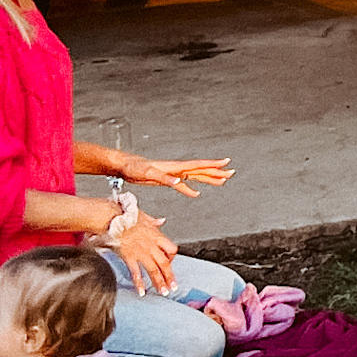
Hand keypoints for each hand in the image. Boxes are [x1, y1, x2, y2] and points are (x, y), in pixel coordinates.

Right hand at [114, 210, 177, 293]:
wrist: (112, 219)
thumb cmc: (126, 217)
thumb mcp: (144, 217)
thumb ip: (154, 221)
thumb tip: (161, 220)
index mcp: (156, 235)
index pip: (172, 249)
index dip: (172, 258)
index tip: (170, 264)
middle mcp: (151, 245)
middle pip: (165, 263)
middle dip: (170, 277)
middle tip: (173, 287)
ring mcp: (141, 252)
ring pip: (154, 270)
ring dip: (159, 282)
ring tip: (163, 292)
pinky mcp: (129, 257)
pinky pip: (136, 273)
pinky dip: (139, 283)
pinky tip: (142, 291)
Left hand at [115, 155, 231, 191]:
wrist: (124, 166)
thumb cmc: (135, 168)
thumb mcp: (148, 174)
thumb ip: (165, 178)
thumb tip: (180, 181)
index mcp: (175, 166)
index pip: (197, 165)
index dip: (212, 164)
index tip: (226, 162)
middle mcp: (176, 168)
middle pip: (200, 170)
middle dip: (216, 171)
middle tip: (231, 173)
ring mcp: (173, 173)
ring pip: (195, 176)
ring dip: (208, 178)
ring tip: (221, 181)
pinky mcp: (167, 178)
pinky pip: (184, 184)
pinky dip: (191, 188)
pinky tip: (196, 193)